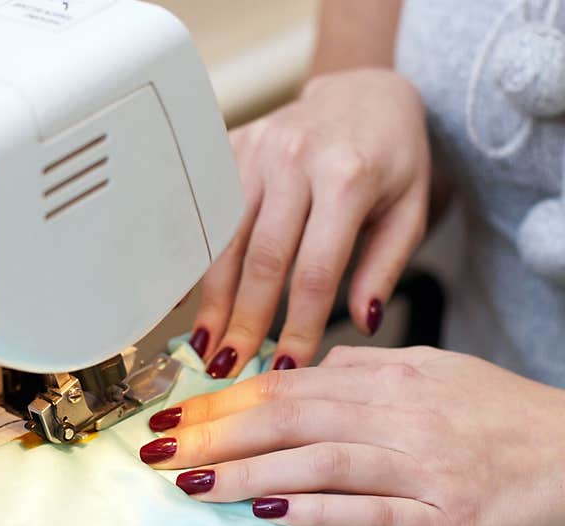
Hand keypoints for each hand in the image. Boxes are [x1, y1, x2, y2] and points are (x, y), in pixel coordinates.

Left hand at [141, 346, 564, 525]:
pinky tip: (267, 508)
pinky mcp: (443, 516)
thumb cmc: (498, 415)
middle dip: (213, 434)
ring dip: (244, 470)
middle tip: (158, 448)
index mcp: (387, 377)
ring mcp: (418, 465)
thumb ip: (365, 369)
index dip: (223, 401)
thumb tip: (308, 367)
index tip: (174, 415)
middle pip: (288, 416)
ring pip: (316, 458)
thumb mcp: (431, 371)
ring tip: (190, 482)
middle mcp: (396, 414)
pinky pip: (368, 508)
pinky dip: (313, 506)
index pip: (285, 385)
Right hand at [191, 69, 430, 377]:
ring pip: (224, 238)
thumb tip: (360, 322)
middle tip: (230, 367)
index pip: (316, 269)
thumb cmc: (392, 156)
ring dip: (212, 298)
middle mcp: (294, 159)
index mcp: (347, 175)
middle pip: (260, 258)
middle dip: (244, 320)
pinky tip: (181, 297)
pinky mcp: (229, 147)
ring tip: (206, 343)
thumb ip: (385, 267)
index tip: (289, 365)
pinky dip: (192, 257)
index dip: (299, 324)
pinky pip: (204, 210)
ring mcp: (256, 149)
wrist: (364, 92)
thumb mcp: (410, 210)